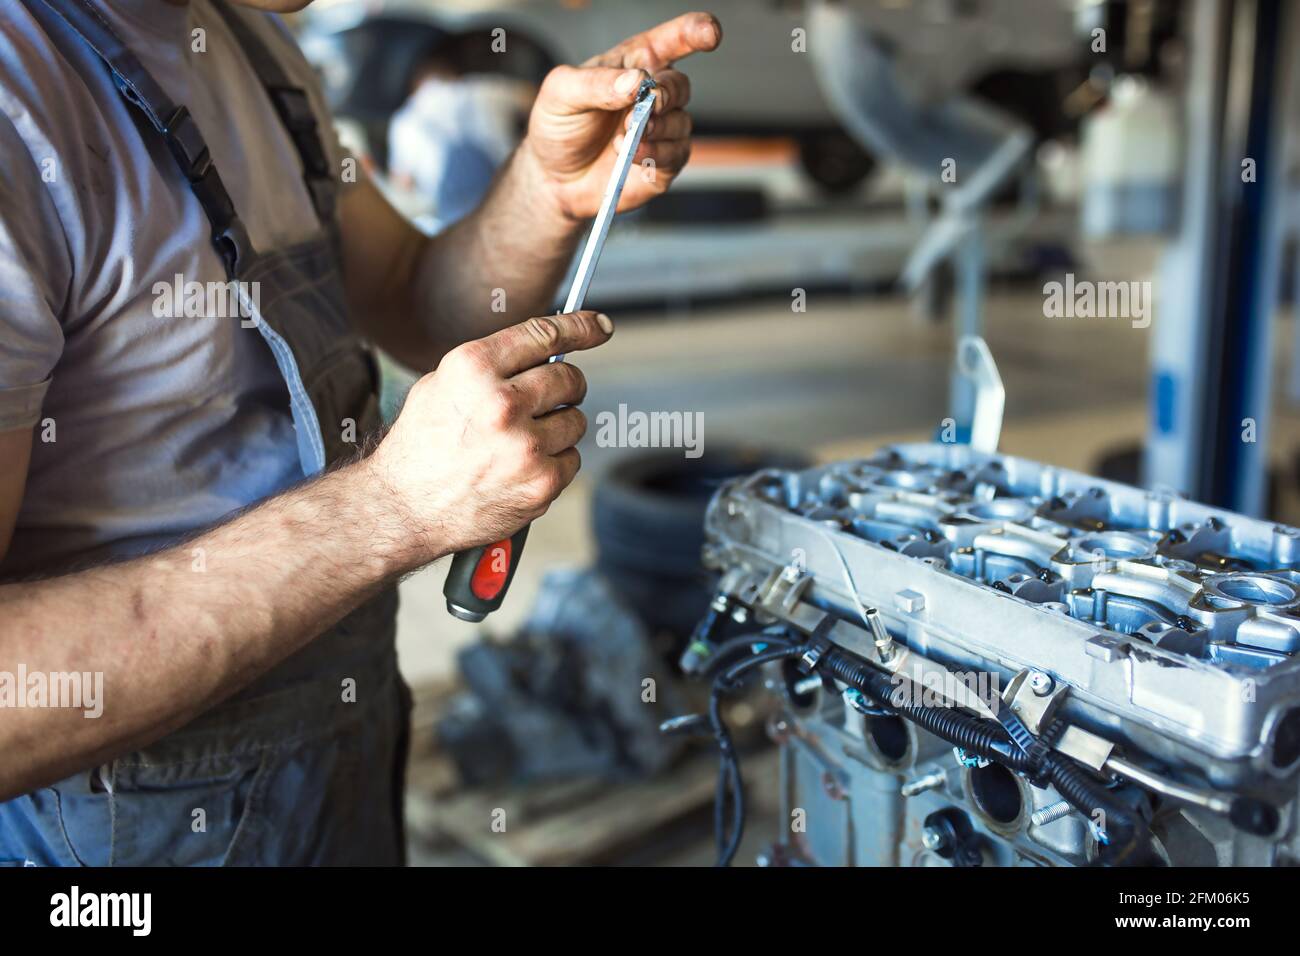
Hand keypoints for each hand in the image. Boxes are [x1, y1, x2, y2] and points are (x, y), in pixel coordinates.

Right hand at [367, 311, 612, 563]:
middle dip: (566, 387)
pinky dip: (555, 463)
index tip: (600, 327)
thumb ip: (493, 364)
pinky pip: (572, 460)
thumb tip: (548, 350)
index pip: (545, 334)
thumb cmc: (421, 446)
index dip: (581, 327)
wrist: (403, 508)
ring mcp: (524, 446)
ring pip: (576, 421)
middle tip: (551, 399)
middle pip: (569, 378)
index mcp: (473, 368)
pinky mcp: (541, 482)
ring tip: (521, 442)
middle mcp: (501, 403)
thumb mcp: (442, 384)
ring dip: (559, 427)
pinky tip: (522, 468)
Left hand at [519, 12, 721, 219]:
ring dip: (655, 129)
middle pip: (680, 86)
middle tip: (642, 109)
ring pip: (681, 122)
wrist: (554, 178)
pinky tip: (632, 154)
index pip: (672, 40)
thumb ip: (596, 82)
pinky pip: (676, 154)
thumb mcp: (561, 94)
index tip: (710, 33)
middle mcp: (654, 94)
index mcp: (633, 65)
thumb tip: (636, 81)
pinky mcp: (665, 162)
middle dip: (665, 95)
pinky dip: (656, 153)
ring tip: (622, 138)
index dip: (695, 32)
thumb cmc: (559, 126)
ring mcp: (662, 129)